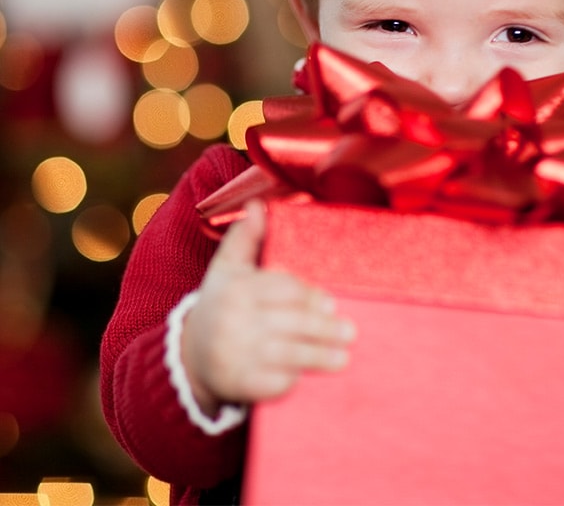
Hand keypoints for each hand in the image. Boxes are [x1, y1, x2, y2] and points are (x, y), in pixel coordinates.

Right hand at [181, 200, 355, 415]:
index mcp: (236, 289)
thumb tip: (259, 204)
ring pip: (287, 354)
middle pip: (290, 323)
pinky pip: (274, 383)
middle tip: (349, 332)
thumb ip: (245, 237)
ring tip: (343, 357)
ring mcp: (235, 355)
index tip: (331, 303)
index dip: (310, 297)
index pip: (282, 290)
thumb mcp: (227, 268)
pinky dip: (294, 381)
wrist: (189, 356)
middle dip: (323, 328)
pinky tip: (312, 379)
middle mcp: (234, 321)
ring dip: (319, 357)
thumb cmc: (220, 305)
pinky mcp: (239, 384)